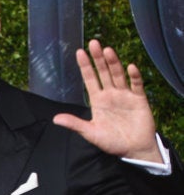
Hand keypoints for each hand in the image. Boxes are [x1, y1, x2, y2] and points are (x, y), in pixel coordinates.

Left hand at [53, 39, 161, 162]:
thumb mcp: (90, 133)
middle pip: (103, 72)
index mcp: (98, 100)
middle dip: (98, 59)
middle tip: (94, 43)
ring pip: (118, 75)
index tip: (79, 52)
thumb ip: (75, 124)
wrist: (134, 150)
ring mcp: (125, 95)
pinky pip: (136, 86)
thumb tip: (55, 119)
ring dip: (113, 63)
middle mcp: (110, 94)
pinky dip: (134, 77)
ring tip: (108, 51)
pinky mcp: (139, 100)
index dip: (85, 66)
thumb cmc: (111, 142)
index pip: (89, 79)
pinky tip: (130, 67)